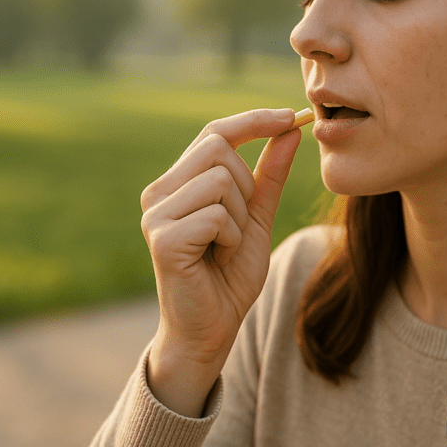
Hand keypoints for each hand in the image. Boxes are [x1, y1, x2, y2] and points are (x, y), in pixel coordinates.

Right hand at [139, 108, 301, 415]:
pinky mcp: (163, 239)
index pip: (214, 132)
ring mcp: (156, 215)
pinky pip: (216, 214)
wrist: (211, 330)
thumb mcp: (257, 217)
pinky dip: (231, 237)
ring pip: (220, 179)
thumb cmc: (228, 275)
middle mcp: (158, 192)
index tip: (290, 116)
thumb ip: (270, 175)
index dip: (252, 120)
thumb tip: (290, 129)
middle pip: (219, 148)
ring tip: (224, 245)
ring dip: (238, 215)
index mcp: (177, 182)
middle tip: (237, 226)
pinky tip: (216, 259)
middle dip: (246, 185)